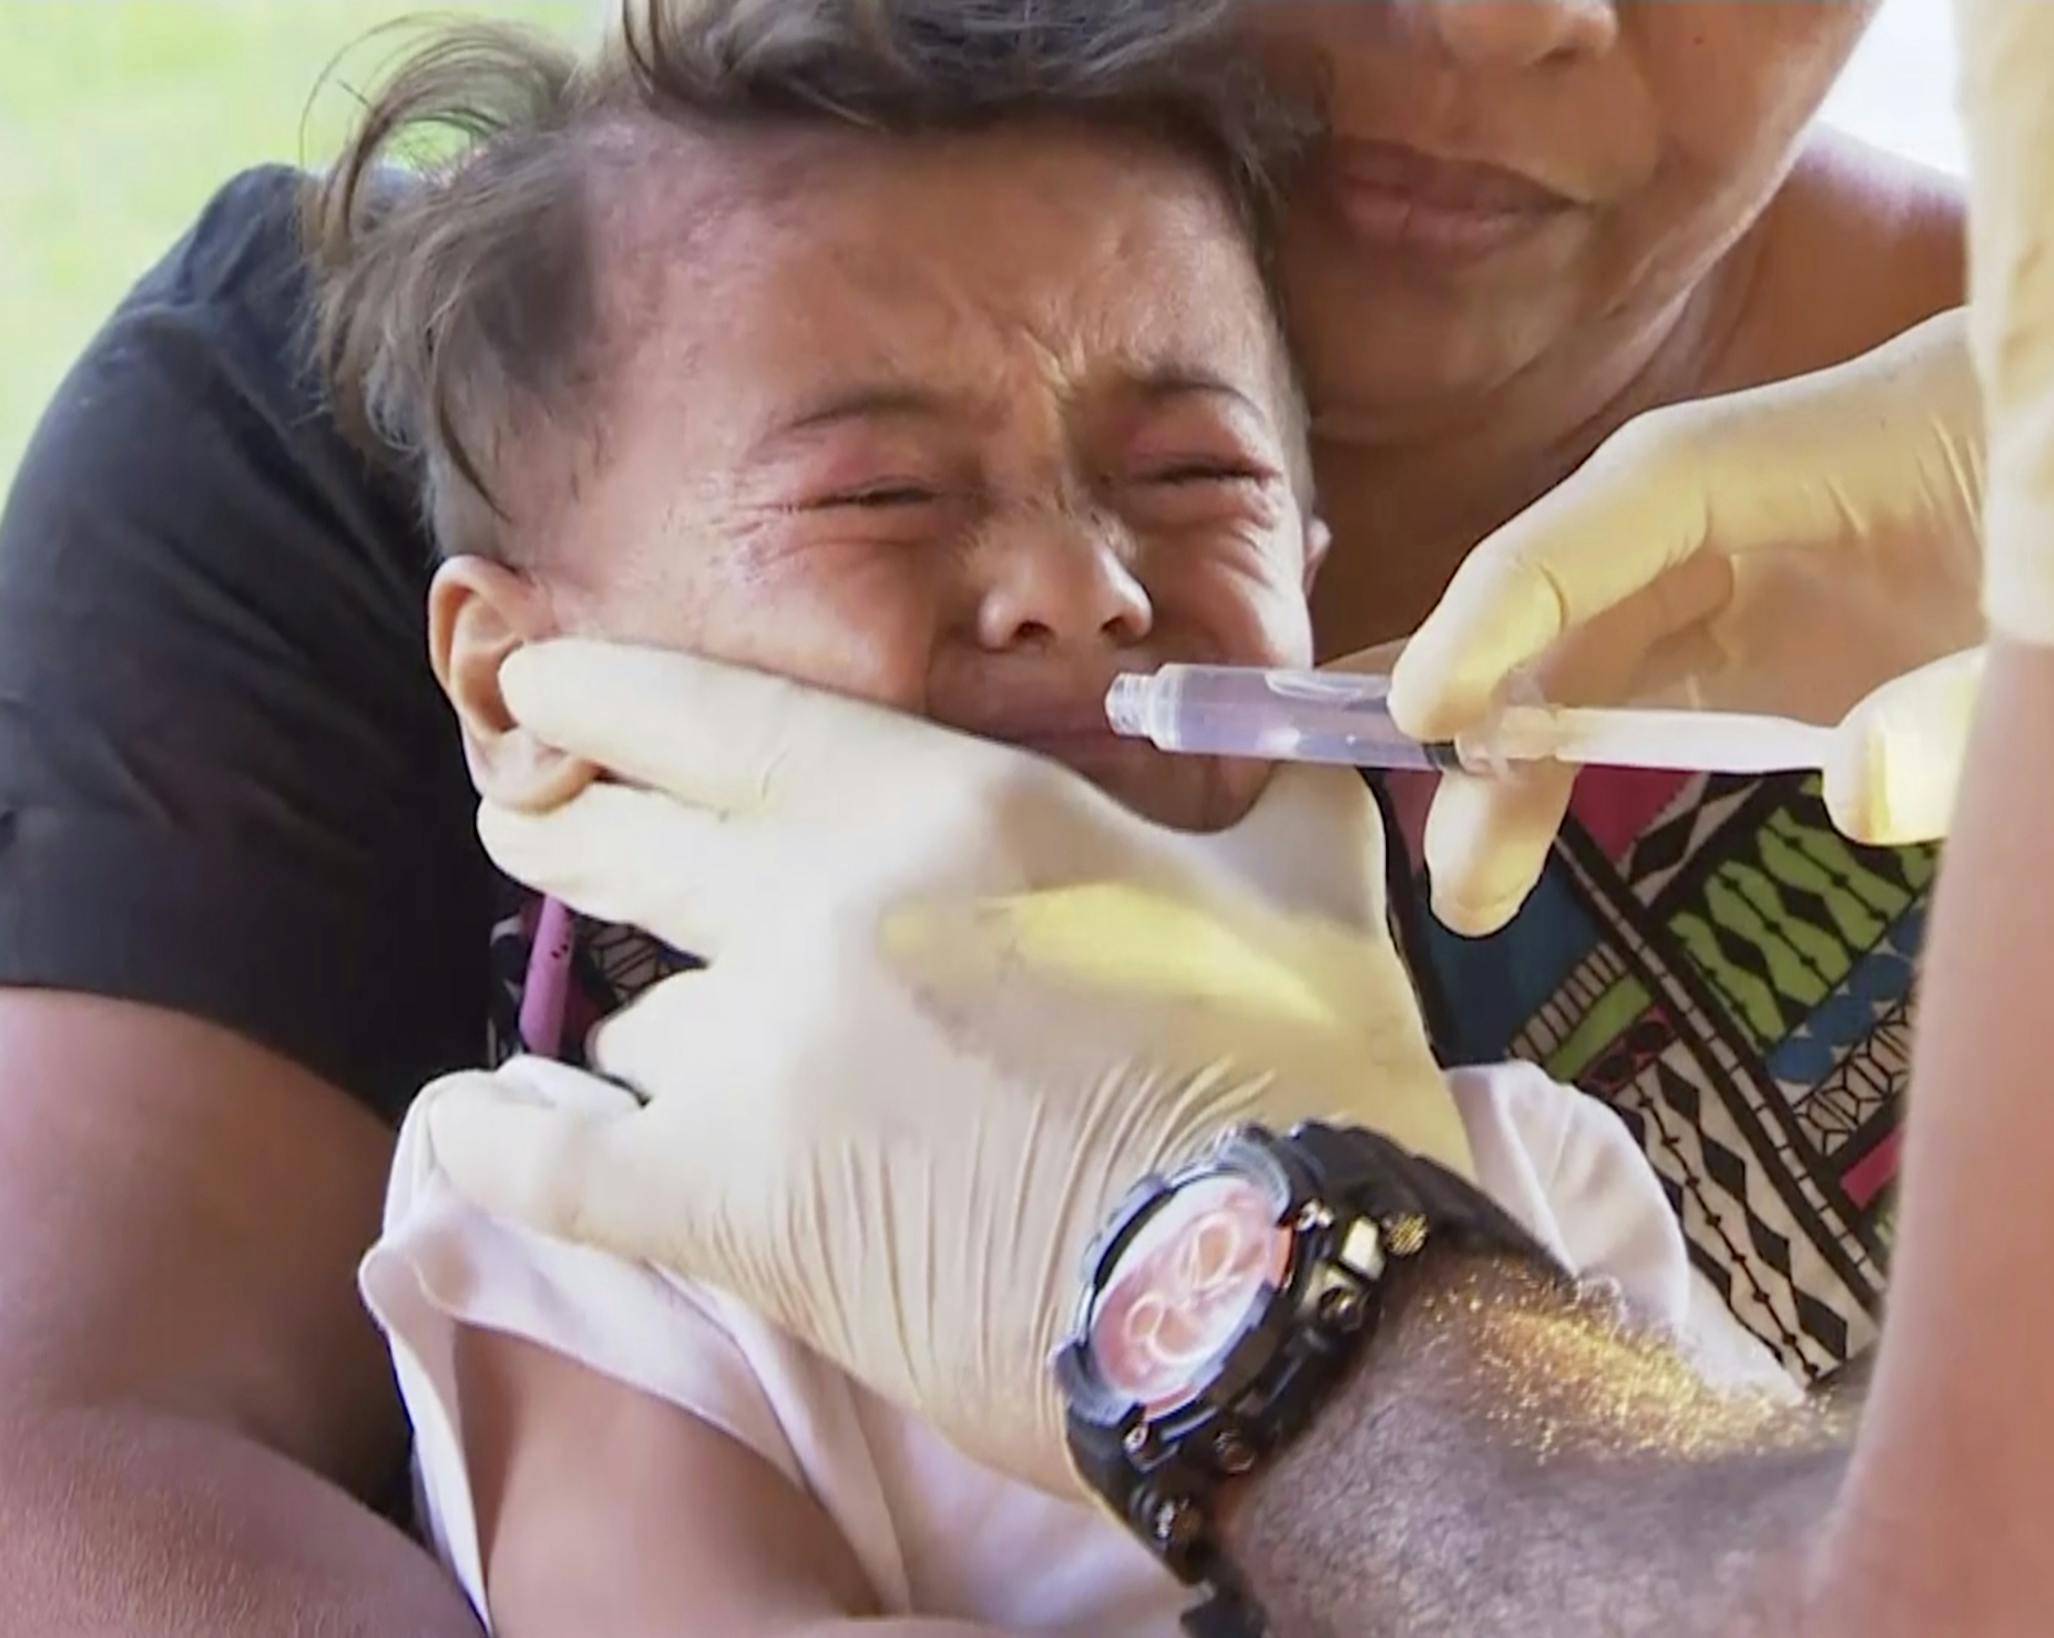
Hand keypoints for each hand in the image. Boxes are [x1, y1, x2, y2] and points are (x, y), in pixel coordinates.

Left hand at [423, 641, 1473, 1497]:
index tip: (540, 677)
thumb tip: (1307, 729)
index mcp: (953, 807)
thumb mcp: (1309, 899)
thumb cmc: (1305, 1092)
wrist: (1282, 1302)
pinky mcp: (739, 1208)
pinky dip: (499, 1146)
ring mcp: (770, 1058)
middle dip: (565, 819)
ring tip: (637, 1047)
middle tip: (528, 815)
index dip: (608, 690)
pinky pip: (557, 1168)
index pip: (721, 719)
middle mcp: (831, 907)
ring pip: (635, 1019)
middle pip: (634, 840)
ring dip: (641, 1028)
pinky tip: (466, 1123)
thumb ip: (1275, 792)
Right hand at [1387, 310, 1984, 933]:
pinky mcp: (1787, 648)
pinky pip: (1664, 700)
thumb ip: (1975, 703)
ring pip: (1609, 661)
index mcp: (1826, 449)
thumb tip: (1855, 794)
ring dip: (1532, 764)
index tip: (1434, 705)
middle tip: (1452, 857)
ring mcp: (1769, 580)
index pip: (1635, 504)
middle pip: (1593, 596)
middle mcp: (1760, 510)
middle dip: (1505, 716)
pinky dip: (1596, 761)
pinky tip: (1544, 834)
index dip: (1519, 596)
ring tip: (1476, 894)